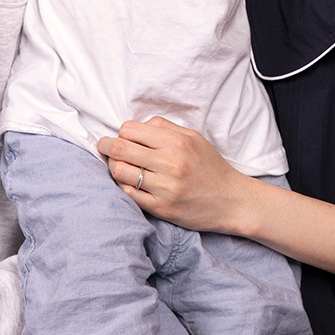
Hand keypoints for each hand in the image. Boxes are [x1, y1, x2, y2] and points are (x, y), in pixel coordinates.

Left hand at [98, 117, 250, 234]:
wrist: (231, 200)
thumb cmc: (210, 166)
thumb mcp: (193, 137)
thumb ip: (165, 127)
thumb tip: (137, 126)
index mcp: (176, 142)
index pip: (131, 130)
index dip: (122, 131)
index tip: (122, 136)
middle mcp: (169, 163)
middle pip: (121, 149)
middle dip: (106, 146)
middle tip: (103, 146)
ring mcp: (164, 187)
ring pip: (120, 172)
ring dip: (113, 166)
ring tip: (116, 165)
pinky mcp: (161, 208)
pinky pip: (129, 194)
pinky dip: (122, 185)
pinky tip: (126, 181)